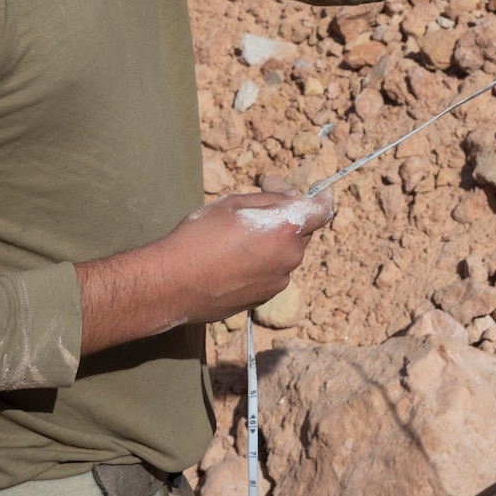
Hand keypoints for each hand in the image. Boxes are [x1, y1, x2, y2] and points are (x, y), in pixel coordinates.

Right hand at [76, 190, 332, 352]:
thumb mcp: (233, 203)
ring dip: (270, 243)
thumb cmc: (200, 236)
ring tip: (234, 236)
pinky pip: (270, 274)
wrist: (173, 284)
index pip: (322, 211)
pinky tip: (229, 260)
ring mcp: (278, 282)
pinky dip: (259, 264)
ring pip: (283, 255)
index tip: (307, 195)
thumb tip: (290, 198)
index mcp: (287, 230)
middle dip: (284, 219)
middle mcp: (290, 258)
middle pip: (300, 233)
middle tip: (253, 208)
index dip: (317, 199)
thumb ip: (270, 198)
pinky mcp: (263, 300)